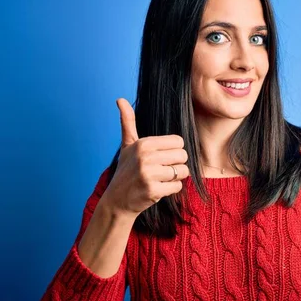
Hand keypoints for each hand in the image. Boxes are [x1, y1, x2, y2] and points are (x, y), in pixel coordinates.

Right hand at [100, 98, 189, 215]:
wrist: (117, 201)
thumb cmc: (126, 171)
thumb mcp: (127, 145)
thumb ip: (128, 122)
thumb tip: (120, 99)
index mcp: (143, 144)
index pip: (178, 141)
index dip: (173, 151)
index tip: (160, 157)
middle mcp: (145, 157)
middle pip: (183, 156)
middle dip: (176, 164)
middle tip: (161, 170)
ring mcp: (149, 174)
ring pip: (183, 171)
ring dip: (175, 178)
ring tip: (159, 179)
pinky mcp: (153, 191)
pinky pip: (178, 187)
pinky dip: (171, 190)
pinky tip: (158, 189)